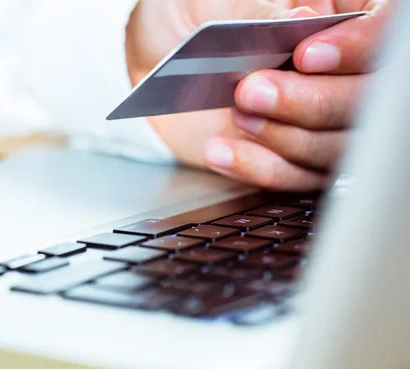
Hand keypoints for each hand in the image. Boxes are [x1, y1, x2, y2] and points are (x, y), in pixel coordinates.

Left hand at [126, 0, 392, 190]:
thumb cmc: (194, 16)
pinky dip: (258, 167)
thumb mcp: (218, 0)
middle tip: (252, 90)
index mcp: (341, 19)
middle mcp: (342, 72)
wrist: (157, 57)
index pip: (384, 34)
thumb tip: (304, 18)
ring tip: (236, 112)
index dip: (357, 48)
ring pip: (335, 147)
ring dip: (284, 136)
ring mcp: (321, 121)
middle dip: (310, 101)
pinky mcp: (293, 159)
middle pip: (364, 100)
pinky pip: (294, 178)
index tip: (307, 55)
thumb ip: (259, 9)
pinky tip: (220, 150)